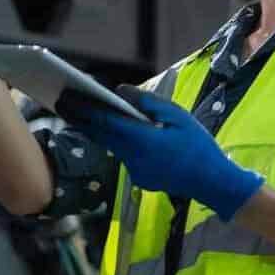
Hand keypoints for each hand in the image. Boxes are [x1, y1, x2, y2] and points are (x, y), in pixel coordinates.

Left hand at [63, 88, 264, 220]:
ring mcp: (134, 171)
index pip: (105, 121)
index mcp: (143, 140)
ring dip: (98, 131)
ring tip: (84, 114)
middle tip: (62, 103)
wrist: (212, 183)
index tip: (66, 98)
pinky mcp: (138, 179)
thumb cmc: (200, 146)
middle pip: (101, 135)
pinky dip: (118, 144)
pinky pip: (124, 157)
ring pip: (111, 146)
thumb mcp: (179, 117)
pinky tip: (116, 134)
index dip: (84, 109)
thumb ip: (148, 103)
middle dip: (82, 119)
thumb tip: (121, 91)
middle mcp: (132, 157)